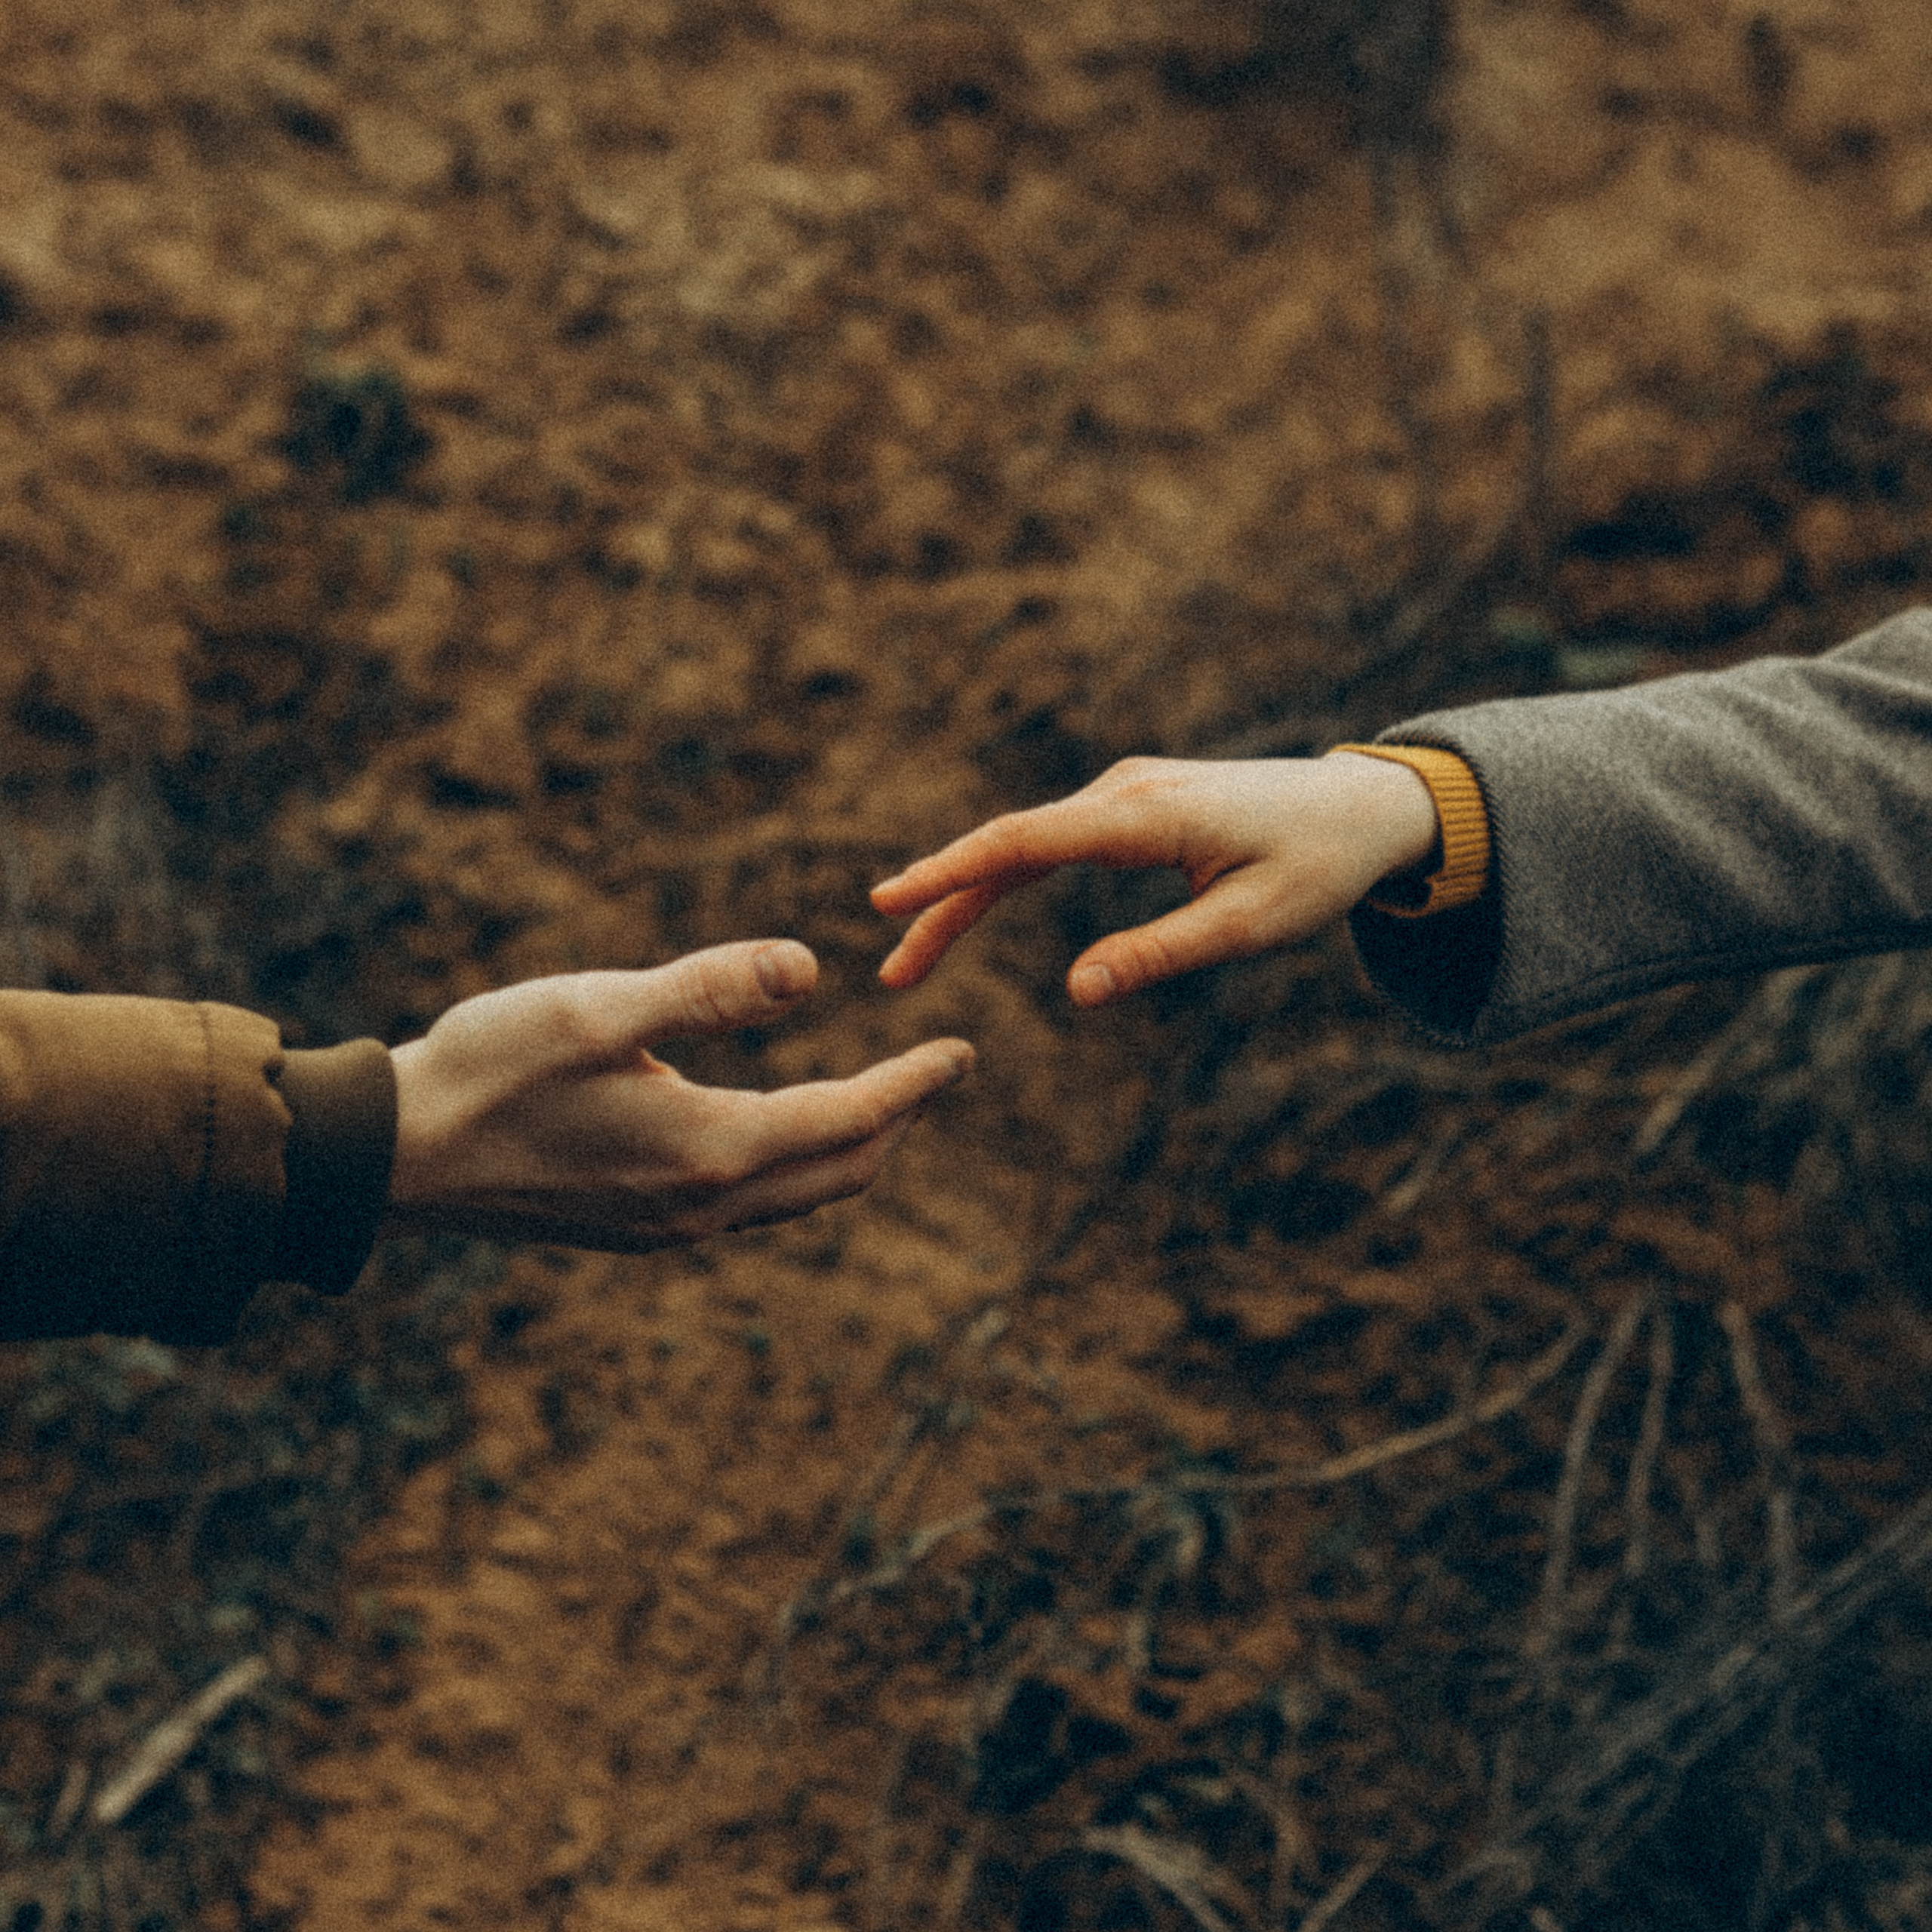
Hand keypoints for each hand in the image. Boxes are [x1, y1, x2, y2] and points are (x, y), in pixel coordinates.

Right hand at [385, 940, 972, 1249]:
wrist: (400, 1158)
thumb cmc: (491, 1067)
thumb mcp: (600, 1008)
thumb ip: (710, 988)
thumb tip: (810, 969)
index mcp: (709, 1149)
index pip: (851, 1120)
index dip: (915, 1084)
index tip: (964, 1052)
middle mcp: (703, 1206)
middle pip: (841, 1173)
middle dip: (898, 1122)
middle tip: (935, 1074)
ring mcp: (669, 1229)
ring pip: (799, 1199)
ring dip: (850, 1151)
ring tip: (877, 1101)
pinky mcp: (637, 1232)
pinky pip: (752, 1209)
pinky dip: (795, 1170)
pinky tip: (780, 1135)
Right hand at [872, 753, 1439, 1004]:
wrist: (1363, 806)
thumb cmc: (1316, 866)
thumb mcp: (1248, 925)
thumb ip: (1160, 954)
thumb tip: (1077, 992)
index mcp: (1146, 815)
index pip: (1024, 842)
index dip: (950, 874)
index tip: (888, 902)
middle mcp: (1123, 793)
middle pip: (1007, 848)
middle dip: (941, 905)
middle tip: (890, 971)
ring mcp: (1124, 794)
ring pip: (1023, 846)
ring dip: (966, 895)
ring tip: (912, 954)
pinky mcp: (1132, 806)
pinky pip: (1050, 840)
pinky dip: (1003, 876)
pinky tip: (969, 907)